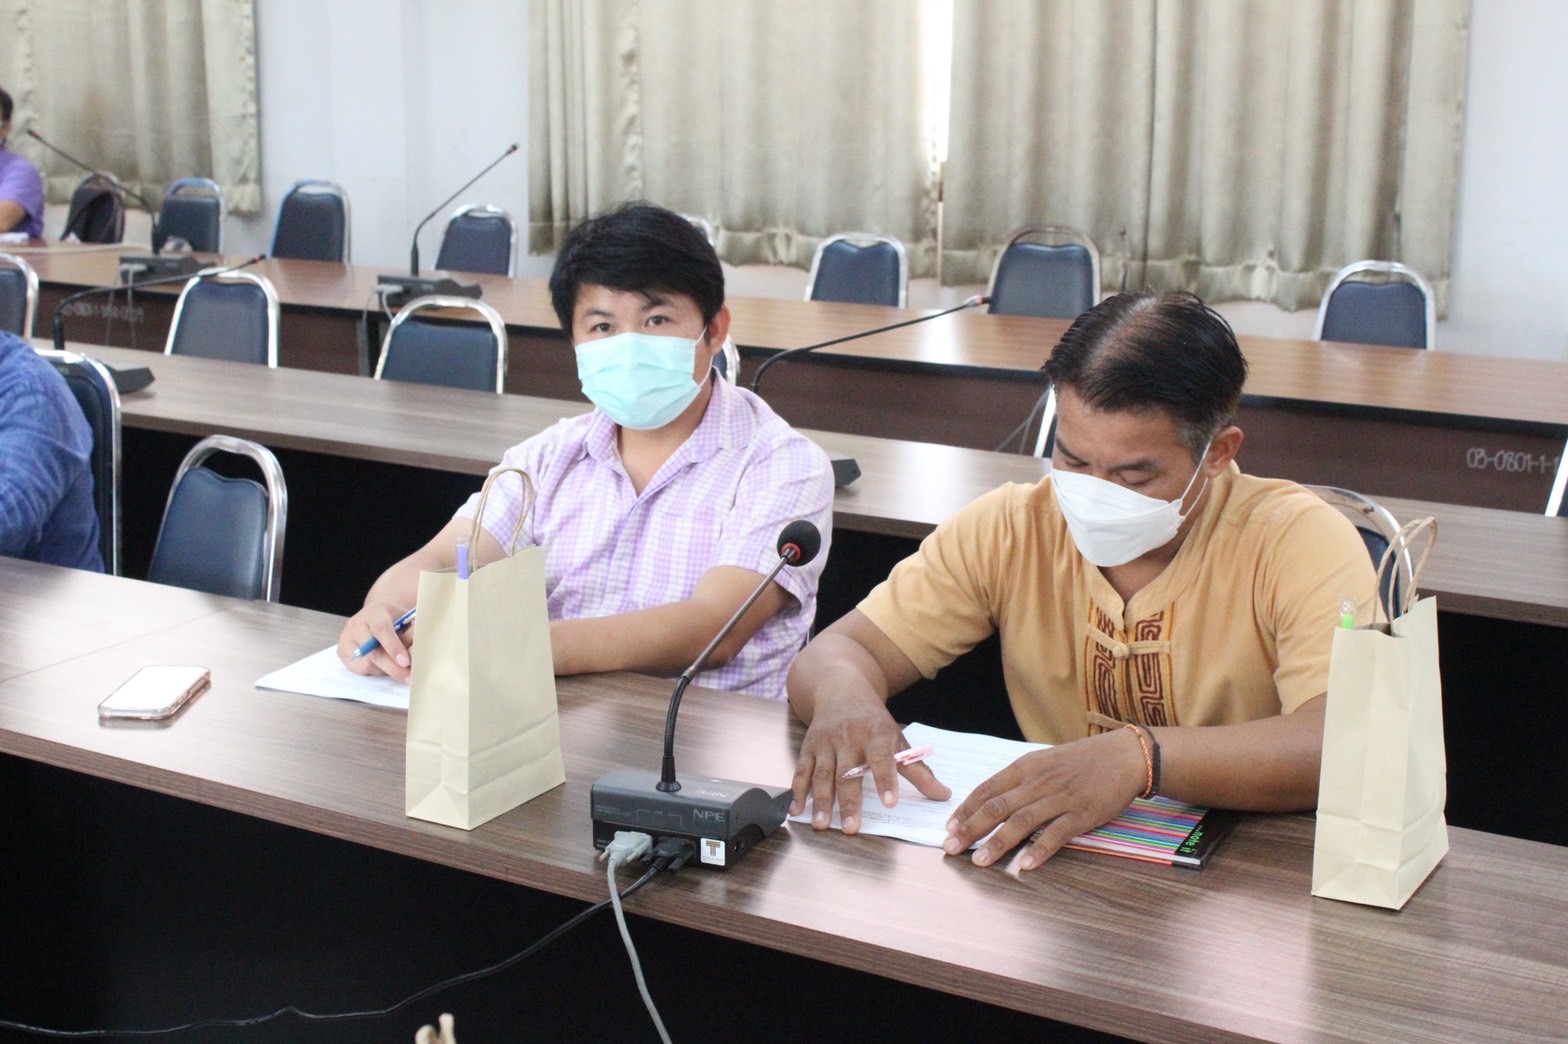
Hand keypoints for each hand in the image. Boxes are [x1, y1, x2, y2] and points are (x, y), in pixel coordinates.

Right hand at [337, 603, 414, 682]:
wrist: (378, 617)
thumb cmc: (396, 620)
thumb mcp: (408, 620)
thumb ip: (412, 635)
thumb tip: (414, 654)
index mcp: (374, 612)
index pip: (381, 629)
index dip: (393, 647)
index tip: (405, 662)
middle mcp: (356, 624)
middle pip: (372, 651)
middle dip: (392, 667)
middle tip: (409, 677)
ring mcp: (346, 638)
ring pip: (365, 663)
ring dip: (384, 671)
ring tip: (399, 670)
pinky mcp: (341, 652)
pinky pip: (358, 669)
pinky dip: (374, 672)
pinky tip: (385, 667)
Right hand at [789, 692, 950, 834]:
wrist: (841, 691)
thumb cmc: (874, 722)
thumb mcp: (898, 740)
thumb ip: (918, 771)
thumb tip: (944, 795)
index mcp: (876, 734)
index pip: (881, 759)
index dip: (885, 780)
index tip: (889, 803)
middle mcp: (849, 738)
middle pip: (848, 773)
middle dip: (849, 802)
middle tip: (851, 829)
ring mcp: (826, 742)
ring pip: (822, 775)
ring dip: (821, 801)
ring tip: (821, 825)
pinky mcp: (808, 747)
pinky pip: (802, 771)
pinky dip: (797, 791)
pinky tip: (796, 811)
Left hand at [943, 728, 1145, 870]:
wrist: (1125, 755)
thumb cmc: (1083, 759)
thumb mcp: (1046, 760)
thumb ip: (1021, 778)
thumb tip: (993, 797)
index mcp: (1027, 766)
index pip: (988, 789)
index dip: (966, 810)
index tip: (950, 827)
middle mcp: (1039, 781)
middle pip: (998, 806)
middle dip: (971, 829)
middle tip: (951, 848)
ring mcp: (1060, 798)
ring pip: (1022, 822)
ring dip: (998, 843)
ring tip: (980, 862)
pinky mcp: (1082, 814)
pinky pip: (1057, 834)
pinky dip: (1040, 850)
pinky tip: (1025, 865)